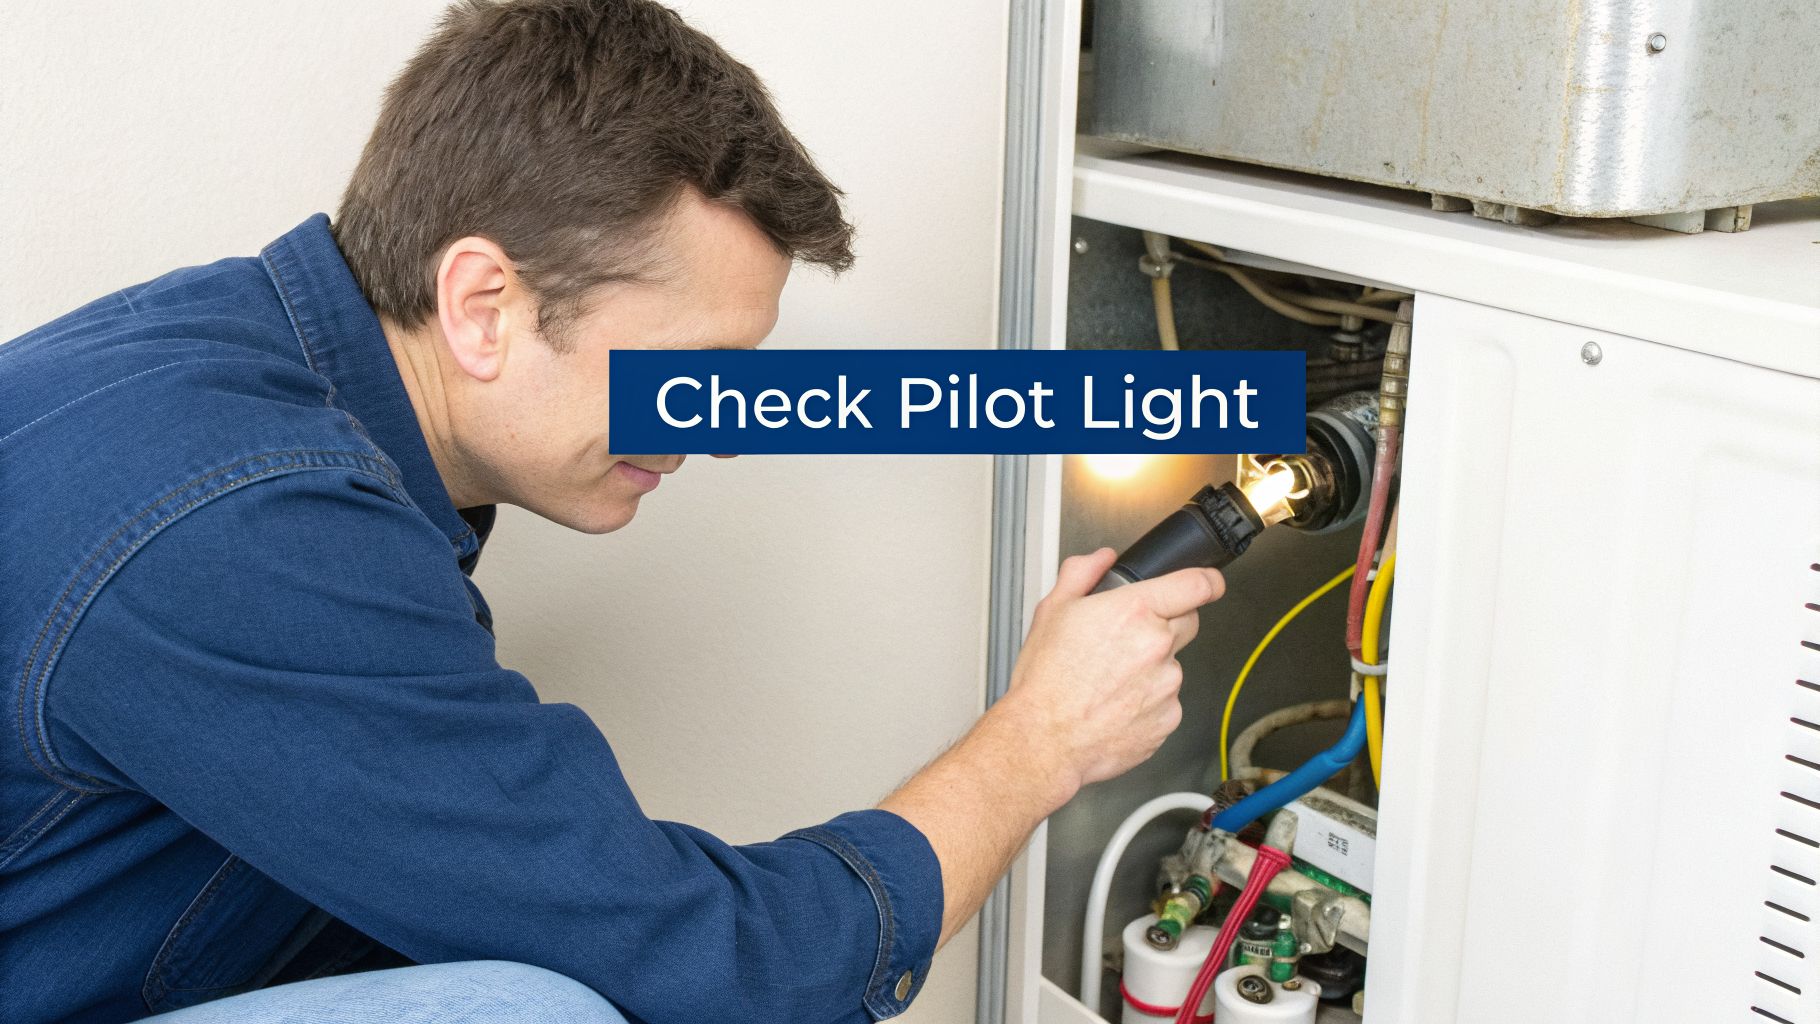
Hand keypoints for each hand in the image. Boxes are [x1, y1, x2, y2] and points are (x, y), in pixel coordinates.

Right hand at [998, 548, 1223, 799]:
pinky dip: (1148, 702)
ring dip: (1152, 668)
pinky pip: (1166, 702)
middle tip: (1127, 640)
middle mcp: (1158, 646)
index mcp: (1134, 612)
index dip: (1207, 581)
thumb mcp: (1052, 611)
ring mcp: (1167, 685)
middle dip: (1167, 624)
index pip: (1197, 585)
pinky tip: (1115, 704)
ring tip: (1110, 681)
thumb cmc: (1046, 681)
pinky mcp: (1167, 719)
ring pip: (1172, 665)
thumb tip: (1102, 559)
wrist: (1044, 739)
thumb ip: (1082, 573)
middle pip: (1189, 622)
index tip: (1209, 583)